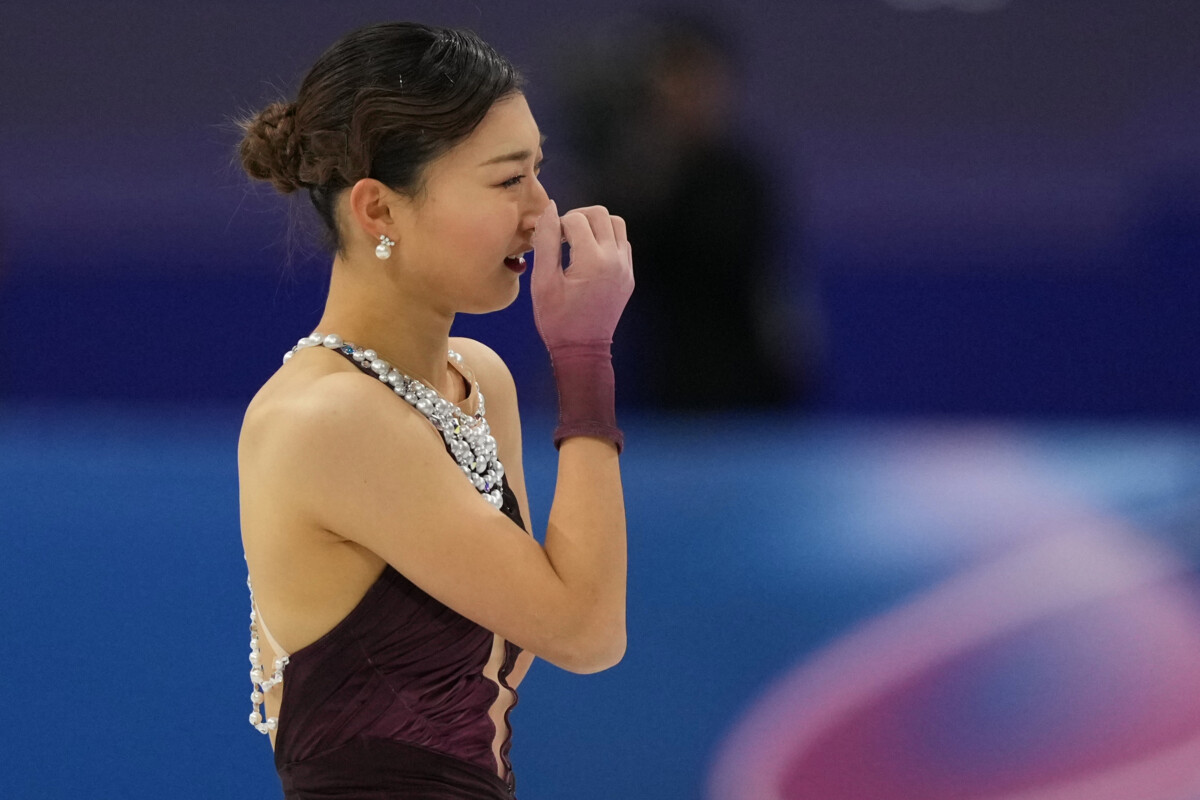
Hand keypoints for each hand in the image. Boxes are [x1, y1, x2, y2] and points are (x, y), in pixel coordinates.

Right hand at [531, 201, 633, 349]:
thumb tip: (550, 209)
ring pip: (617, 224)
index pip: (576, 219)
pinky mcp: (629, 276)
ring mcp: (626, 268)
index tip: (550, 240)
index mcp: (592, 261)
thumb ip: (547, 241)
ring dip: (596, 225)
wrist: (583, 350)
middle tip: (563, 235)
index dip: (558, 224)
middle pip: (600, 214)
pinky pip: (622, 243)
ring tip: (577, 241)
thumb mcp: (543, 281)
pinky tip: (590, 254)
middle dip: (578, 217)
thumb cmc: (558, 320)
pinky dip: (607, 239)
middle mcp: (615, 260)